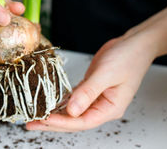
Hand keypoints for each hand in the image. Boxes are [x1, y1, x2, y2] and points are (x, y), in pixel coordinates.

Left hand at [26, 33, 156, 131]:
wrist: (135, 44)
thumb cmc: (128, 58)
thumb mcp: (106, 74)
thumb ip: (88, 92)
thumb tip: (71, 110)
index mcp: (110, 108)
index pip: (82, 122)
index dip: (61, 122)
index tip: (44, 119)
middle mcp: (102, 107)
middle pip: (74, 121)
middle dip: (52, 123)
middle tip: (31, 123)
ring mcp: (96, 98)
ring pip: (72, 111)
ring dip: (55, 114)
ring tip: (35, 116)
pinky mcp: (91, 88)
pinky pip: (74, 99)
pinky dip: (61, 102)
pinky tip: (49, 104)